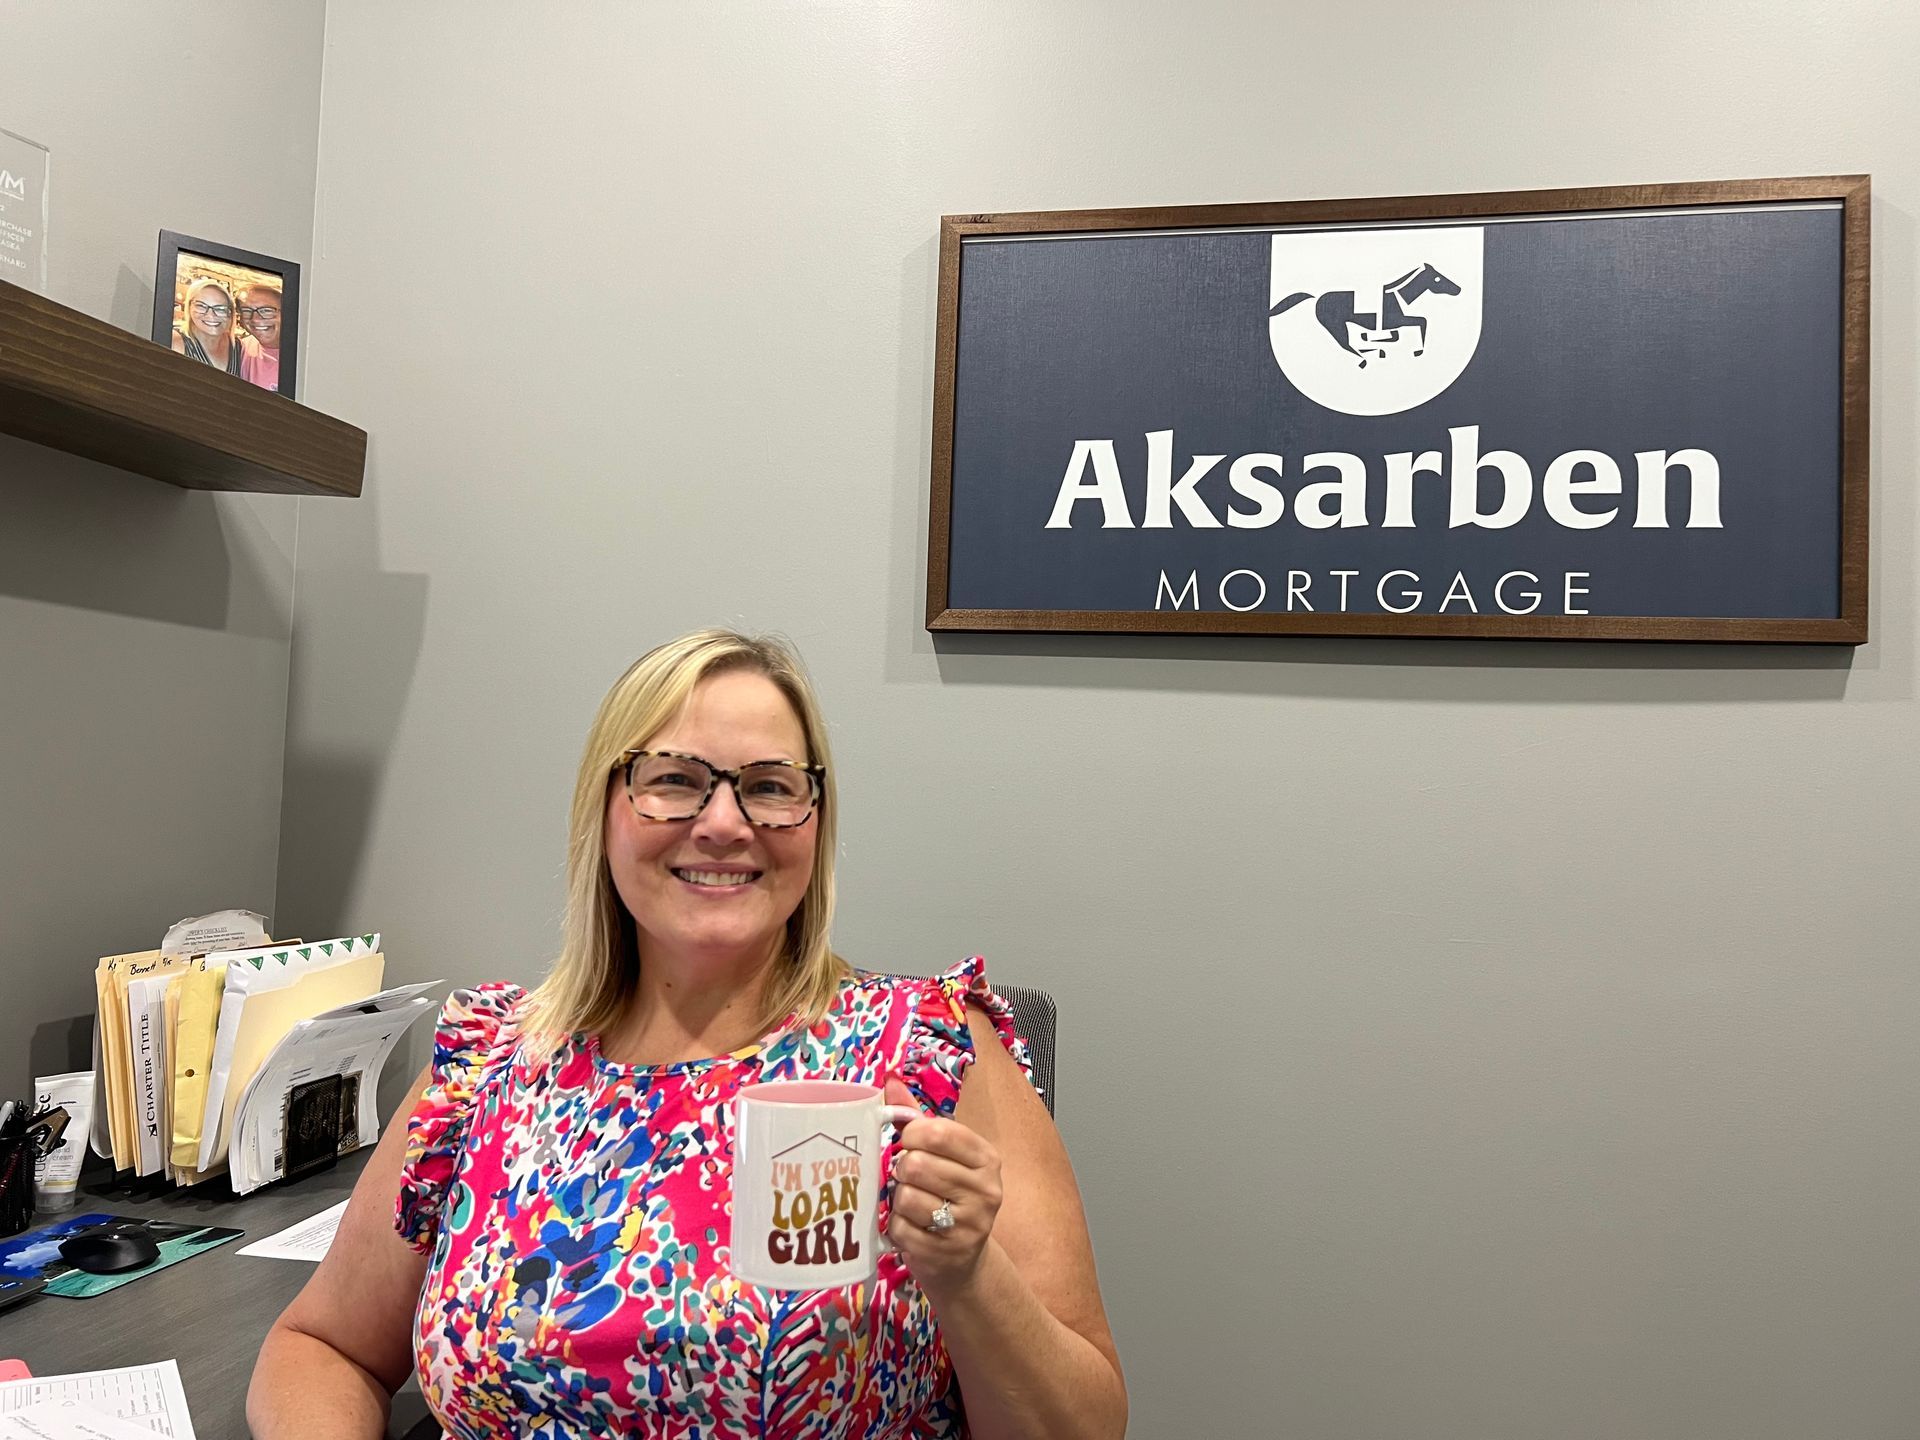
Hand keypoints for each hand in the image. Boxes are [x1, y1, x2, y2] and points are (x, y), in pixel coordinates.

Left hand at [883, 1079, 1003, 1293]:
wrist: (962, 1262)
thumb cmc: (948, 1198)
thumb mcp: (943, 1156)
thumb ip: (917, 1118)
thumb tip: (890, 1081)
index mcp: (987, 1158)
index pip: (938, 1132)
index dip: (910, 1135)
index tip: (909, 1143)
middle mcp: (986, 1191)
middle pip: (917, 1164)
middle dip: (902, 1170)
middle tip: (909, 1178)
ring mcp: (969, 1225)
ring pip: (906, 1197)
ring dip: (898, 1200)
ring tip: (912, 1204)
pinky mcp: (947, 1253)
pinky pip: (900, 1228)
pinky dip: (896, 1227)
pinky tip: (911, 1228)